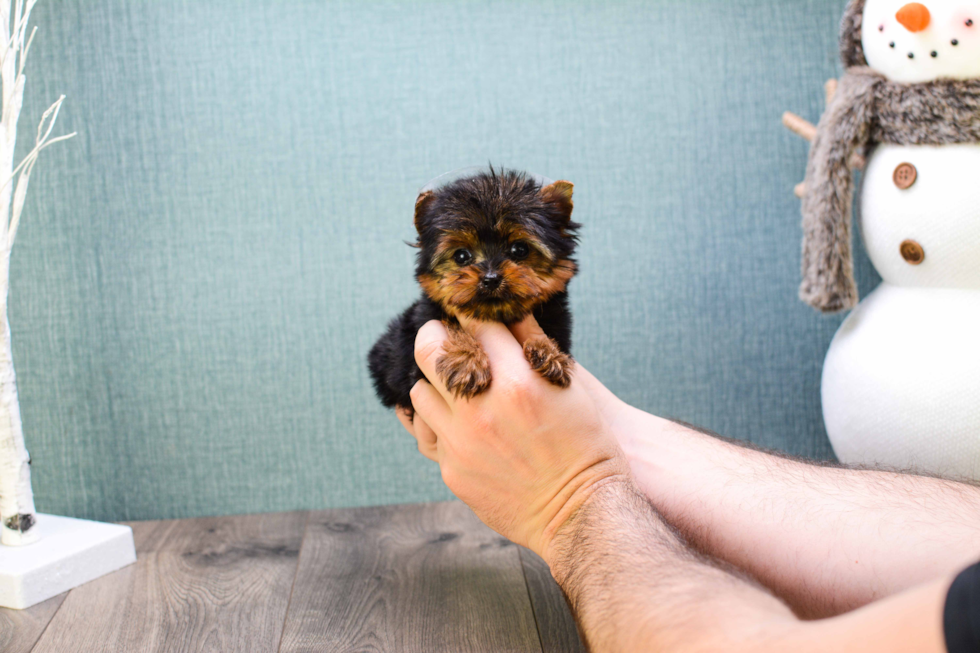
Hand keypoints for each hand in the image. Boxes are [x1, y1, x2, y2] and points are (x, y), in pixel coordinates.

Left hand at [403, 314, 629, 559]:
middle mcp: (483, 409)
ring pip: (420, 392)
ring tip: (450, 385)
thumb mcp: (569, 387)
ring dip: (434, 384)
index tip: (466, 313)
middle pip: (430, 352)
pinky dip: (440, 422)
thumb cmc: (587, 446)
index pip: (476, 326)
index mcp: (517, 382)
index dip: (468, 314)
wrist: (583, 512)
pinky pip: (429, 434)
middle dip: (433, 335)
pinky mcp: (453, 470)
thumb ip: (533, 347)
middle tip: (439, 334)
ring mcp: (462, 442)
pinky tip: (455, 421)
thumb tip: (509, 315)